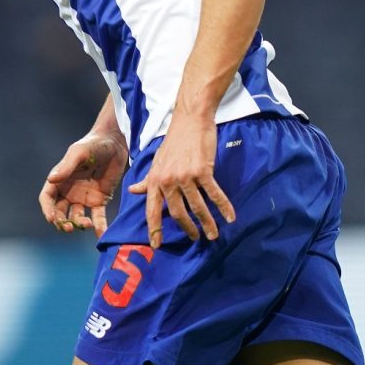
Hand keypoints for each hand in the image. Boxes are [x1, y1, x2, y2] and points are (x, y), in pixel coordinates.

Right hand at [40, 132, 128, 235]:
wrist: (115, 143)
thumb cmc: (93, 144)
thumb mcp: (79, 153)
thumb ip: (67, 166)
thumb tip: (51, 179)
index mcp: (60, 180)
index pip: (47, 198)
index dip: (47, 210)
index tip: (52, 218)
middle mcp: (69, 191)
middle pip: (59, 212)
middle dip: (62, 222)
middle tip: (69, 228)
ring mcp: (84, 197)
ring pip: (76, 216)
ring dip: (79, 224)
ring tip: (87, 224)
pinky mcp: (100, 200)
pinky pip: (98, 216)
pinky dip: (99, 226)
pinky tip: (101, 234)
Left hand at [128, 115, 235, 247]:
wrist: (190, 119)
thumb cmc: (174, 140)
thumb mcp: (157, 161)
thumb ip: (147, 180)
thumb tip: (134, 190)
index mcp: (155, 180)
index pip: (152, 210)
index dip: (154, 229)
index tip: (156, 245)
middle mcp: (168, 181)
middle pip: (178, 213)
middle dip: (187, 229)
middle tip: (195, 238)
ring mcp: (185, 176)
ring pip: (197, 207)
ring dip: (207, 223)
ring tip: (213, 234)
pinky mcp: (203, 170)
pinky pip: (214, 194)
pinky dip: (223, 207)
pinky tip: (230, 217)